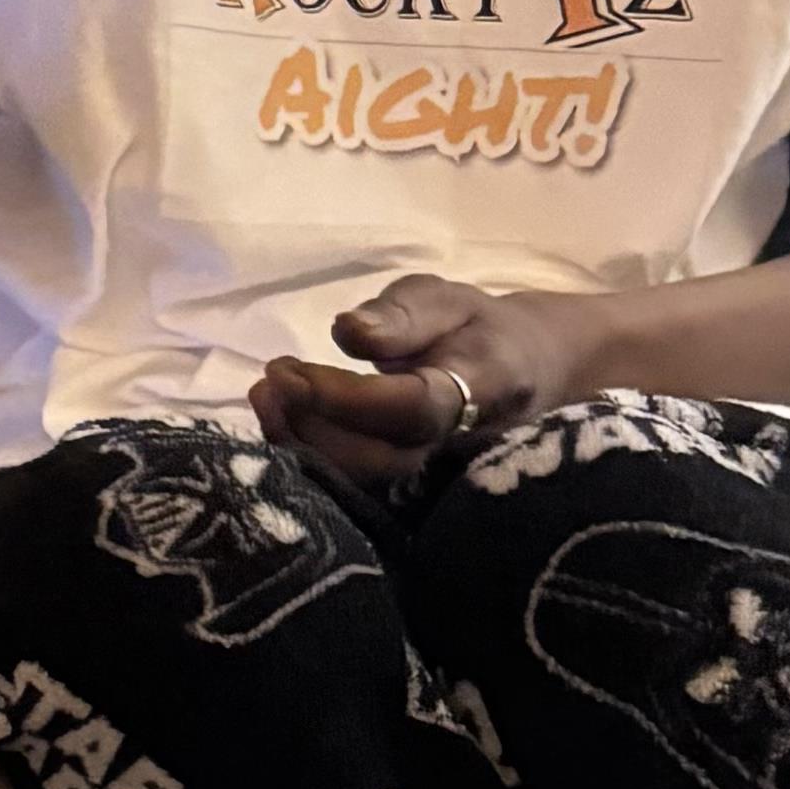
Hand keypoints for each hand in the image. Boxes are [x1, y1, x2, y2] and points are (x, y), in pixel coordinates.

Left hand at [253, 277, 615, 489]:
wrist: (523, 370)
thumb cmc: (476, 328)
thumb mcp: (446, 298)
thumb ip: (401, 315)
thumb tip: (349, 331)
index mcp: (481, 388)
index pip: (411, 408)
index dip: (346, 399)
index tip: (289, 371)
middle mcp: (459, 445)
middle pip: (382, 459)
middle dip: (314, 426)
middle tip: (271, 379)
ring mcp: (435, 476)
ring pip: (366, 483)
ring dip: (303, 445)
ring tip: (266, 395)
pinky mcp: (409, 490)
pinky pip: (356, 488)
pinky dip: (308, 460)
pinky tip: (280, 422)